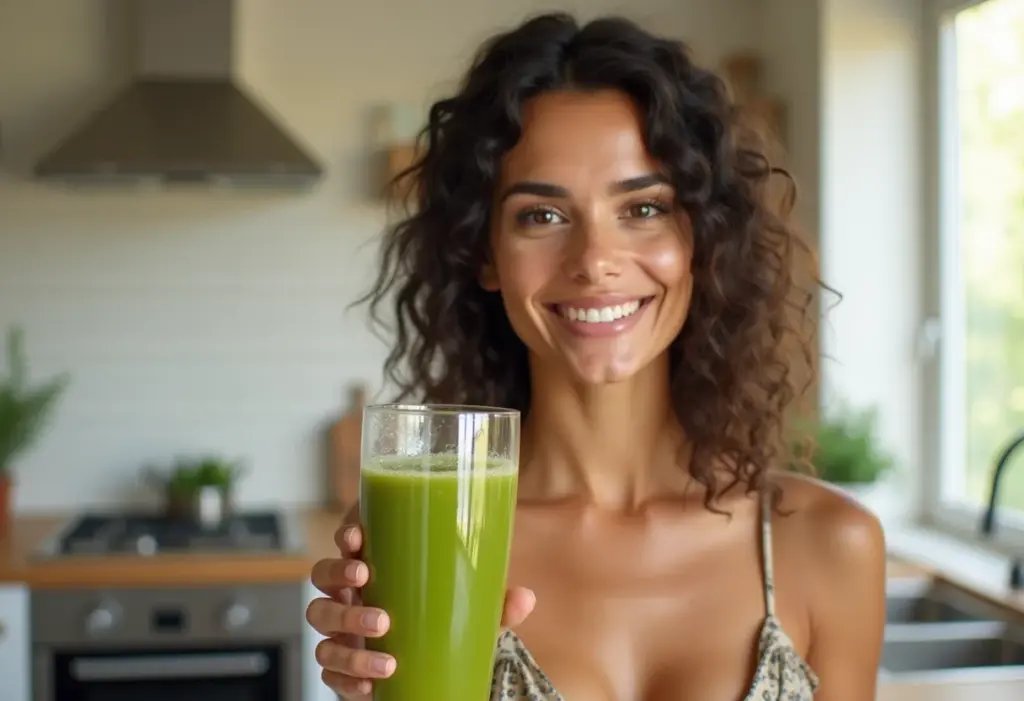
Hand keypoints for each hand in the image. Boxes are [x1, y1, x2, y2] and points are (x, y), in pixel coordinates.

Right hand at [306, 507, 535, 698]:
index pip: (348, 539)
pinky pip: (327, 669)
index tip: (358, 536)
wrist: (428, 673)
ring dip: (347, 633)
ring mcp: (340, 628)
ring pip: (319, 620)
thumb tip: (525, 598)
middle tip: (369, 588)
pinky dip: (347, 677)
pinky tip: (371, 684)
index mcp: (377, 566)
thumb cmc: (442, 623)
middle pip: (322, 576)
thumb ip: (494, 604)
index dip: (345, 534)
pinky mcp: (339, 665)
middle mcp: (351, 593)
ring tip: (385, 651)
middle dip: (340, 580)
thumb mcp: (470, 611)